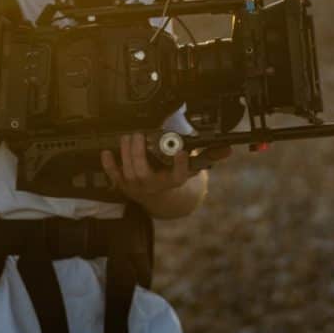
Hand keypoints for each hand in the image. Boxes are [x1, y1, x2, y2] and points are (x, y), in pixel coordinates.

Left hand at [100, 133, 230, 202]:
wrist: (159, 198)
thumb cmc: (174, 177)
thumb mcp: (193, 168)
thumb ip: (209, 156)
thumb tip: (228, 148)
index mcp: (173, 181)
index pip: (179, 175)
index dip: (181, 165)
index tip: (183, 152)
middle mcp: (155, 186)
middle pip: (144, 173)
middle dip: (139, 154)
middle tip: (139, 135)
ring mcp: (138, 187)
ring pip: (129, 173)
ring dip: (126, 154)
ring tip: (128, 137)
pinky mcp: (124, 185)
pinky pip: (114, 177)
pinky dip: (109, 165)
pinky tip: (106, 152)